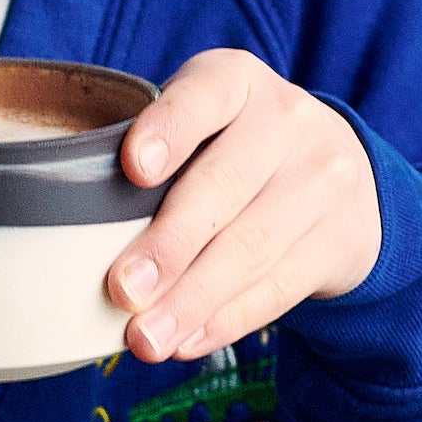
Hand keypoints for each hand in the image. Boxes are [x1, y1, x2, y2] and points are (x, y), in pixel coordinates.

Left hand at [107, 49, 380, 362]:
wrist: (341, 168)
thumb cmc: (236, 145)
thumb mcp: (204, 121)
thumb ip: (155, 155)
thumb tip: (78, 232)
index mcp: (236, 81)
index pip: (202, 97)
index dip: (168, 130)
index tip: (133, 167)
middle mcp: (287, 120)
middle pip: (224, 186)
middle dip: (168, 245)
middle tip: (121, 290)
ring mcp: (323, 179)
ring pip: (251, 247)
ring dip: (191, 300)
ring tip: (145, 338)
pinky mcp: (342, 237)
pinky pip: (280, 286)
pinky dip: (227, 319)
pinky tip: (187, 340)